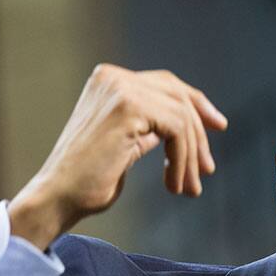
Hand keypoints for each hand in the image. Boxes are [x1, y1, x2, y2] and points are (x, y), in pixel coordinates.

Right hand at [8, 64, 227, 249]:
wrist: (57, 198)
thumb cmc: (87, 182)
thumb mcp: (125, 145)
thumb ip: (149, 127)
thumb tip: (184, 128)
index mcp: (109, 81)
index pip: (166, 84)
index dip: (197, 104)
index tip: (218, 126)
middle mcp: (113, 77)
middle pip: (178, 96)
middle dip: (199, 134)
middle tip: (208, 169)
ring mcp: (120, 89)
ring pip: (181, 116)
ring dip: (190, 157)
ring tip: (187, 188)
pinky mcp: (129, 107)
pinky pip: (177, 129)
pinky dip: (182, 160)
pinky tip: (173, 185)